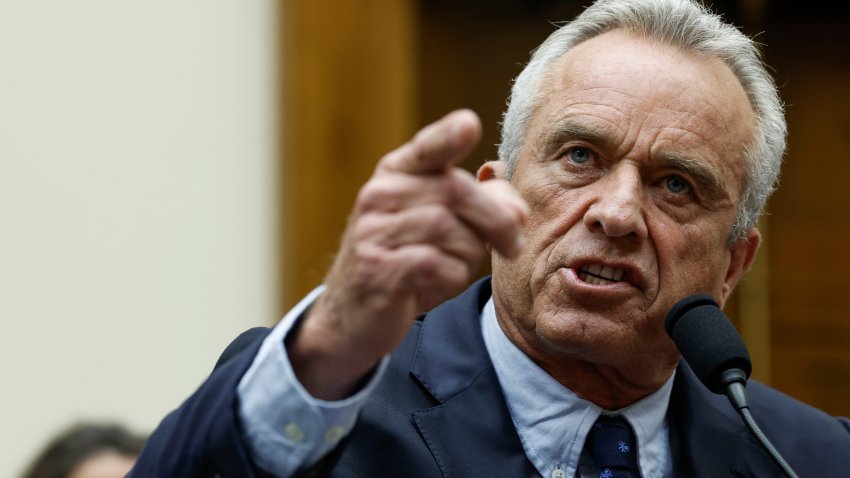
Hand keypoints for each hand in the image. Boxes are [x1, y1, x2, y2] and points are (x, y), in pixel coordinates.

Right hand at [288, 109, 527, 399]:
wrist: (353, 316)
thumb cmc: (407, 263)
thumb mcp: (440, 227)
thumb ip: (475, 201)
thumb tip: (505, 185)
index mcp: (396, 173)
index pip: (427, 148)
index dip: (449, 136)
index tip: (470, 125)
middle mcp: (379, 195)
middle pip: (457, 191)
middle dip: (497, 219)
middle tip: (514, 245)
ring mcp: (373, 231)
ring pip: (451, 231)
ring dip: (470, 255)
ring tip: (456, 268)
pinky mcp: (376, 269)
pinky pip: (437, 265)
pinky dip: (452, 278)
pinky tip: (439, 284)